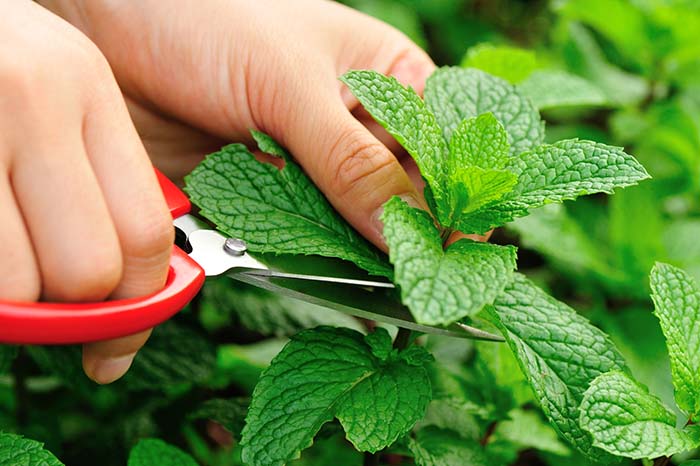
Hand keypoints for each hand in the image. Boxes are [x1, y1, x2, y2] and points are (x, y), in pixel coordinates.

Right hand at [1, 1, 172, 382]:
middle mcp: (36, 96)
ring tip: (6, 261)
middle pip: (90, 268)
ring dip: (13, 301)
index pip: (146, 230)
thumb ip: (93, 175)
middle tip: (45, 297)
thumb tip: (121, 289)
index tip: (116, 336)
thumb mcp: (50, 91)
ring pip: (19, 283)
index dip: (137, 301)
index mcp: (87, 86)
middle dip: (70, 307)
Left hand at [39, 0, 453, 250]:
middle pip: (402, 196)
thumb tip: (403, 231)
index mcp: (389, 80)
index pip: (444, 148)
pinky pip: (300, 235)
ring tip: (362, 281)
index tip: (456, 246)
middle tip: (410, 280)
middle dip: (404, 236)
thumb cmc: (207, 20)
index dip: (455, 198)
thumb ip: (348, 160)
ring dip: (352, 252)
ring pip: (353, 223)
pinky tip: (312, 270)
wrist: (113, 33)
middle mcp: (358, 126)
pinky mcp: (271, 192)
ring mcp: (314, 163)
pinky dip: (304, 256)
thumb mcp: (290, 85)